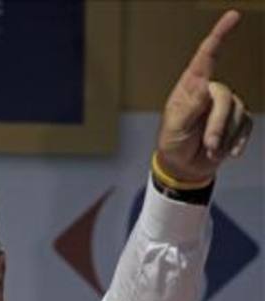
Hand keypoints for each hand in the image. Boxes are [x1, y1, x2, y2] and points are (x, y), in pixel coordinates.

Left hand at [157, 10, 252, 183]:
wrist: (183, 165)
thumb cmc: (173, 143)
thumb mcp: (174, 128)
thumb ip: (189, 108)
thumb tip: (203, 86)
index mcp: (190, 88)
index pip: (205, 58)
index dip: (219, 36)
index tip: (232, 16)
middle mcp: (210, 92)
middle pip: (225, 98)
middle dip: (217, 125)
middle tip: (208, 144)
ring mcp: (225, 106)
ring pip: (237, 115)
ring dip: (223, 138)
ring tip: (208, 149)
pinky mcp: (237, 121)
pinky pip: (246, 128)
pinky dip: (235, 143)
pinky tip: (226, 152)